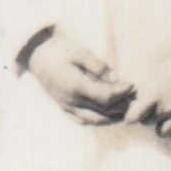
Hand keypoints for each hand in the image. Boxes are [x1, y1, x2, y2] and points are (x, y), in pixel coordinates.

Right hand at [20, 27, 134, 124]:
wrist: (37, 55)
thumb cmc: (59, 50)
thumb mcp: (80, 51)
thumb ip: (98, 66)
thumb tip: (115, 78)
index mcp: (75, 85)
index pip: (105, 96)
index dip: (121, 92)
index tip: (133, 85)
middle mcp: (71, 100)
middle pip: (102, 110)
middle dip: (121, 105)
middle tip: (134, 98)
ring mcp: (66, 106)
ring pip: (93, 119)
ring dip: (111, 116)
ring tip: (125, 107)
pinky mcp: (63, 107)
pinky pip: (82, 120)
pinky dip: (97, 120)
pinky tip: (108, 114)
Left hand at [127, 44, 170, 145]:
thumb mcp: (156, 71)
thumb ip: (143, 89)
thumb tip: (128, 99)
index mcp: (155, 94)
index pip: (132, 118)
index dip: (132, 114)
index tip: (136, 108)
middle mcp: (168, 107)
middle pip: (146, 123)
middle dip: (148, 115)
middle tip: (156, 104)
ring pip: (162, 132)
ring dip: (162, 124)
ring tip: (167, 113)